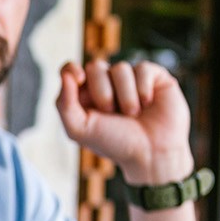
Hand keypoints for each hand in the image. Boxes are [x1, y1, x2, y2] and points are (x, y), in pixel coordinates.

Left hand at [55, 59, 192, 185]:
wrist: (151, 153)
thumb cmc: (114, 143)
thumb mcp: (79, 130)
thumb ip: (65, 104)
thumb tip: (65, 74)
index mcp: (84, 95)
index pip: (70, 69)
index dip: (71, 68)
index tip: (78, 78)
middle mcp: (106, 83)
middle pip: (95, 67)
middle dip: (102, 92)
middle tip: (112, 112)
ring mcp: (130, 78)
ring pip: (120, 68)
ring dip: (125, 96)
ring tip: (133, 113)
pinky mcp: (154, 76)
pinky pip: (142, 68)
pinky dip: (142, 89)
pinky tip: (148, 104)